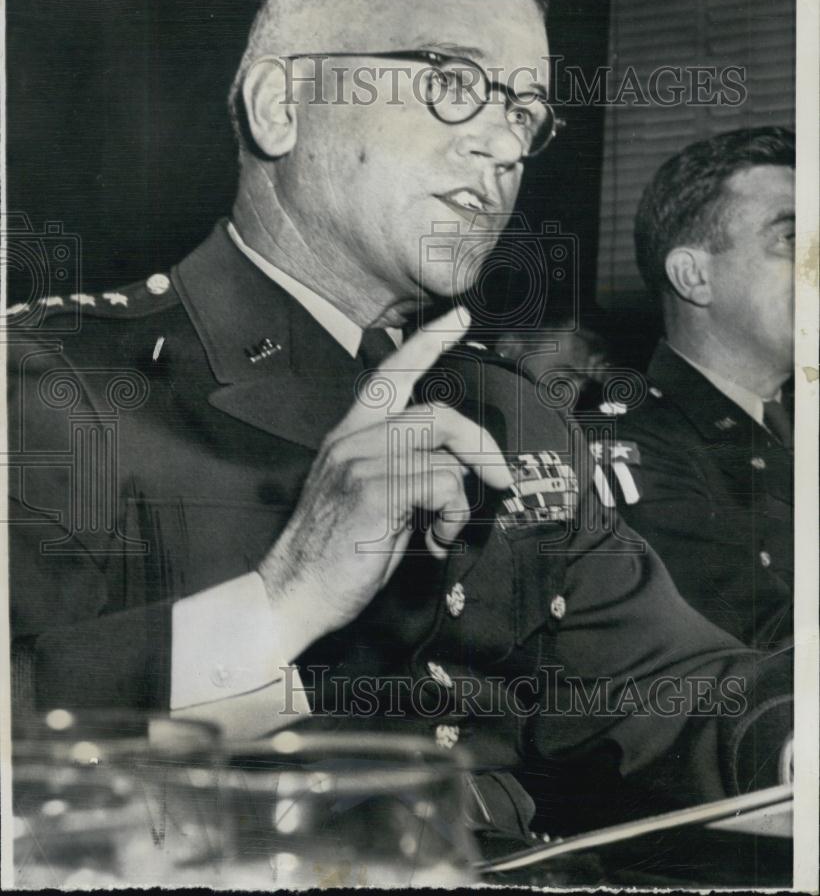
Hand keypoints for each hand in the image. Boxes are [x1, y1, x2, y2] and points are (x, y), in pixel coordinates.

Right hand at [258, 307, 512, 646]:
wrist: (291, 593)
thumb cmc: (332, 552)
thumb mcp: (369, 498)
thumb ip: (406, 470)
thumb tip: (456, 468)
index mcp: (350, 436)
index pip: (390, 374)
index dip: (428, 343)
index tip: (458, 319)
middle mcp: (353, 440)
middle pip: (437, 413)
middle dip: (480, 445)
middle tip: (499, 477)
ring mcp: (361, 462)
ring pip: (443, 449)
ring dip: (461, 495)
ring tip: (445, 527)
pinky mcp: (373, 490)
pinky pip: (441, 483)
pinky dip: (452, 515)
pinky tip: (434, 540)